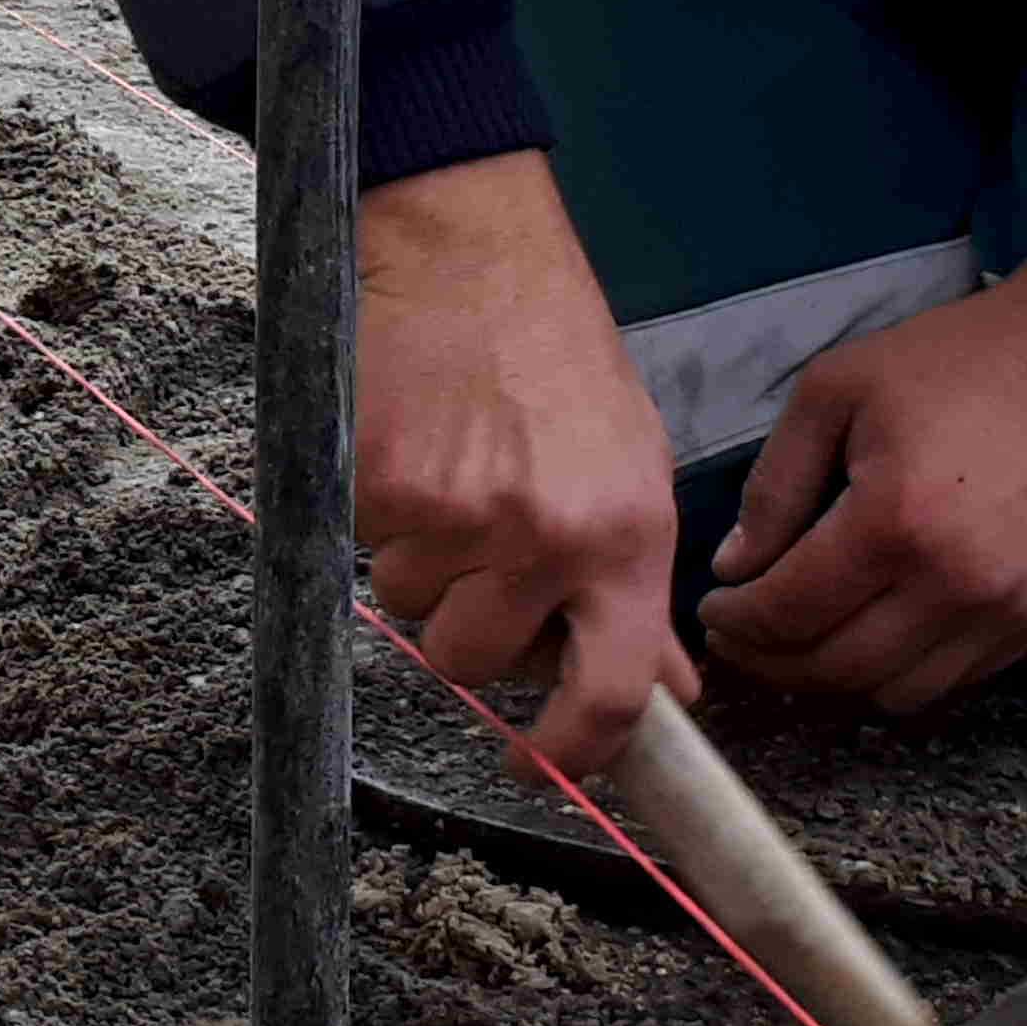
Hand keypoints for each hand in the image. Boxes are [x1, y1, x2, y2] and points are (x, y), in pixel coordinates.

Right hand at [356, 150, 696, 777]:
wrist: (469, 258)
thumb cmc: (554, 355)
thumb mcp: (631, 468)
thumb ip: (636, 580)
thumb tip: (665, 684)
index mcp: (628, 540)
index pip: (613, 694)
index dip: (571, 753)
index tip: (536, 767)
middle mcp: (550, 539)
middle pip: (477, 662)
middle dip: (464, 620)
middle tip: (476, 548)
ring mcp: (461, 518)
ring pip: (408, 607)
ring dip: (417, 562)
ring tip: (448, 475)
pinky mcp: (384, 488)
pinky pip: (362, 548)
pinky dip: (376, 513)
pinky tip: (411, 448)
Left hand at [696, 254, 1026, 714]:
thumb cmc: (950, 361)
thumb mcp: (832, 392)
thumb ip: (774, 487)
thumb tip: (734, 568)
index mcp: (892, 523)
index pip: (790, 612)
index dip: (737, 623)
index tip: (712, 610)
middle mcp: (954, 585)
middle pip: (835, 668)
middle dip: (769, 659)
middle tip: (739, 633)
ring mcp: (1007, 612)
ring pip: (893, 692)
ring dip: (833, 676)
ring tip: (800, 635)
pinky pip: (952, 681)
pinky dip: (899, 672)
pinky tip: (871, 630)